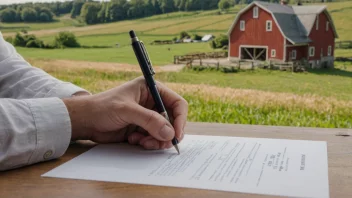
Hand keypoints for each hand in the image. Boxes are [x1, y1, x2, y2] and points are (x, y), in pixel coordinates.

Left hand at [63, 77, 187, 149]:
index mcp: (151, 90)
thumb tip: (169, 133)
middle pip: (173, 120)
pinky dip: (148, 142)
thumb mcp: (126, 111)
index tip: (177, 134)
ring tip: (142, 141)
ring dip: (156, 139)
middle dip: (168, 133)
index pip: (176, 103)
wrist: (85, 121)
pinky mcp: (142, 129)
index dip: (180, 119)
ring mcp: (148, 117)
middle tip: (161, 143)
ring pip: (164, 132)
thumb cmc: (102, 108)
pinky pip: (154, 138)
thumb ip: (149, 120)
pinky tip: (134, 139)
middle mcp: (152, 102)